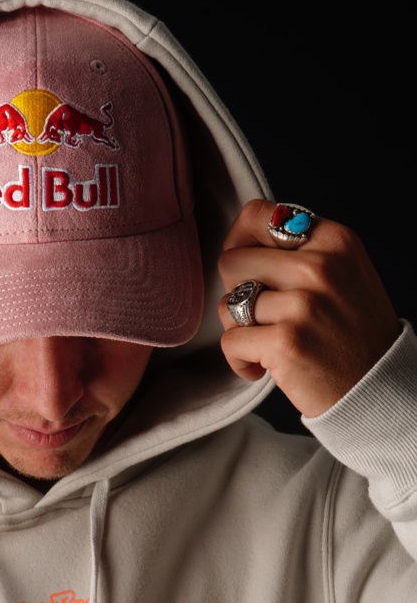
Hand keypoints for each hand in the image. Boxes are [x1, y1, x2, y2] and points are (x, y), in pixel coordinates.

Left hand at [217, 198, 400, 417]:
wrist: (376, 386)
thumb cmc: (351, 332)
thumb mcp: (342, 273)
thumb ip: (300, 252)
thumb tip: (240, 242)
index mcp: (334, 241)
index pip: (258, 216)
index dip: (237, 242)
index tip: (243, 268)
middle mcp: (320, 267)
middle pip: (232, 262)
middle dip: (236, 292)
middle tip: (261, 316)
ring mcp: (303, 305)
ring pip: (227, 305)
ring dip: (238, 330)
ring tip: (266, 343)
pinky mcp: (286, 342)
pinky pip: (230, 342)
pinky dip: (239, 361)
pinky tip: (262, 368)